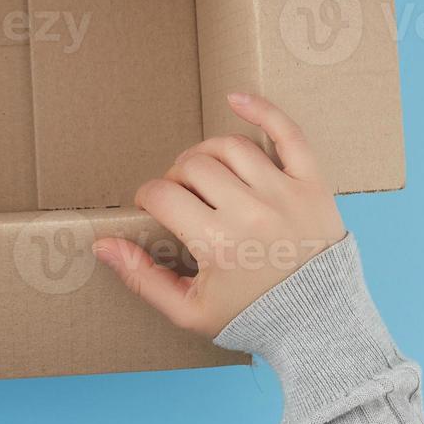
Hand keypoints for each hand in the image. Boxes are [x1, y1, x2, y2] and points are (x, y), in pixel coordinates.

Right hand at [93, 93, 344, 336]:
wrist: (321, 325)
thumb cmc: (253, 319)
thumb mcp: (189, 311)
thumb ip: (142, 278)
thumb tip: (102, 245)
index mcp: (218, 243)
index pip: (162, 195)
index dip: (147, 197)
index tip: (152, 207)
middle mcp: (251, 212)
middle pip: (193, 167)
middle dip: (176, 178)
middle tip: (181, 197)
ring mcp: (284, 193)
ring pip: (229, 147)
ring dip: (206, 154)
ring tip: (204, 172)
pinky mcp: (313, 184)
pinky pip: (287, 133)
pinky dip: (261, 110)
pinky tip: (235, 98)